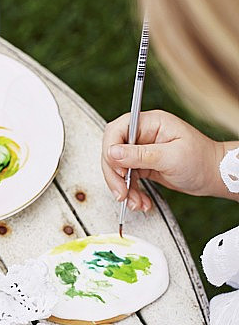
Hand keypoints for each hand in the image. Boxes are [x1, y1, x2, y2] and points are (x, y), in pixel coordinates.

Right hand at [102, 110, 233, 210]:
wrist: (214, 176)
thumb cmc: (201, 160)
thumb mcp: (171, 157)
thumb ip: (140, 155)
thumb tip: (112, 152)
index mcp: (150, 123)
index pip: (117, 130)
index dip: (111, 149)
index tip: (116, 168)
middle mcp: (143, 135)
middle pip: (113, 150)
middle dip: (114, 174)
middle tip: (121, 192)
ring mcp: (142, 150)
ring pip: (118, 167)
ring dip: (122, 187)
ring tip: (134, 201)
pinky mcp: (143, 165)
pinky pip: (127, 178)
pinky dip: (131, 192)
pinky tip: (140, 201)